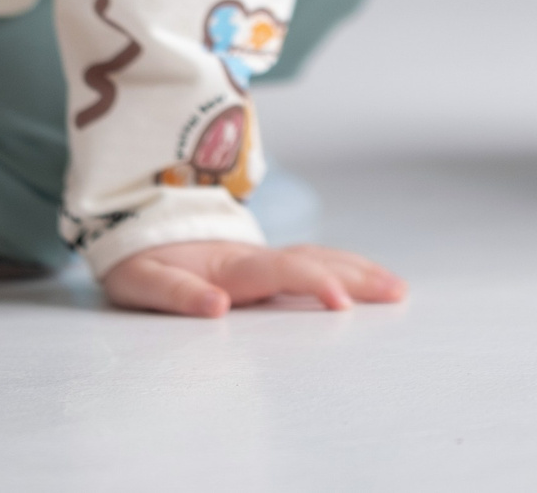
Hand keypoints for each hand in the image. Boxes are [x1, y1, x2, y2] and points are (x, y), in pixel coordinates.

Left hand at [100, 241, 404, 318]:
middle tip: (396, 293)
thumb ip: (177, 293)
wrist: (140, 229)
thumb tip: (218, 307)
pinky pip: (314, 262)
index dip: (311, 283)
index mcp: (229, 265)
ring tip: (396, 288)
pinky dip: (345, 269)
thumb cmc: (142, 262)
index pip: (279, 271)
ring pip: (320, 259)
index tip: (341, 301)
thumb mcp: (142, 280)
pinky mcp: (267, 266)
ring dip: (359, 271)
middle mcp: (255, 258)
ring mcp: (265, 259)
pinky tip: (367, 280)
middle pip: (314, 262)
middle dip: (357, 276)